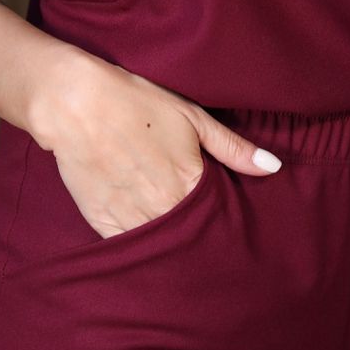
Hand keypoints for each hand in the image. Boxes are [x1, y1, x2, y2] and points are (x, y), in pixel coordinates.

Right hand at [30, 48, 283, 238]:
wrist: (75, 104)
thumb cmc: (136, 102)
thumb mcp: (191, 116)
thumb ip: (233, 147)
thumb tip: (273, 167)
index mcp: (189, 183)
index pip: (218, 219)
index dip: (224, 224)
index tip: (232, 229)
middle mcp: (162, 208)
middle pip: (190, 238)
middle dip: (200, 240)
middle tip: (210, 243)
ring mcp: (130, 218)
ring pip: (161, 247)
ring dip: (171, 246)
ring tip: (180, 242)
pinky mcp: (101, 223)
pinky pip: (129, 247)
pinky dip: (140, 246)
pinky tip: (147, 239)